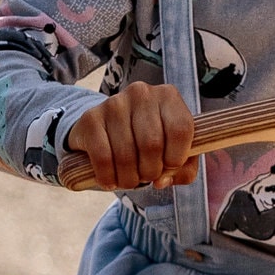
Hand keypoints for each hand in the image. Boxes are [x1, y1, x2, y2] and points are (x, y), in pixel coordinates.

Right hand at [66, 83, 197, 189]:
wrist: (106, 131)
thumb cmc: (148, 142)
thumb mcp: (173, 152)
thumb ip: (183, 170)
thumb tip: (162, 180)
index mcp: (168, 97)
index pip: (181, 129)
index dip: (177, 158)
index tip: (169, 167)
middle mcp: (141, 93)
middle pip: (152, 145)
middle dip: (151, 172)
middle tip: (146, 177)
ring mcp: (114, 103)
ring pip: (126, 155)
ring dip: (129, 179)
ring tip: (129, 180)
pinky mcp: (91, 118)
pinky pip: (103, 158)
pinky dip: (108, 177)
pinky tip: (110, 180)